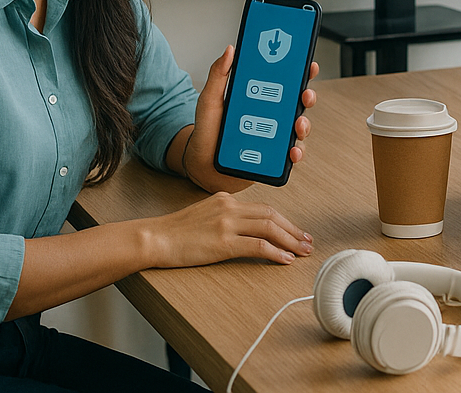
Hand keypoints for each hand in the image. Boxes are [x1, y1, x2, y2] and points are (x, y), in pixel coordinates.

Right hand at [144, 190, 312, 267]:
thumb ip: (224, 216)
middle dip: (293, 230)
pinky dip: (275, 252)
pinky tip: (285, 260)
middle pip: (272, 216)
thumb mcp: (203, 214)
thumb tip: (244, 228)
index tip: (296, 231)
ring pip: (269, 229)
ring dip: (290, 241)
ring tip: (303, 252)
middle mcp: (230, 207)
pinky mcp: (222, 242)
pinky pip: (257, 246)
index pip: (263, 208)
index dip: (284, 221)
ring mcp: (227, 224)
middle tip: (308, 242)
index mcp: (226, 199)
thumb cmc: (174, 232)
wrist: (152, 238)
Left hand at [181, 46, 317, 193]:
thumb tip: (230, 50)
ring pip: (300, 128)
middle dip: (308, 97)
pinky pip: (293, 154)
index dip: (301, 72)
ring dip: (304, 125)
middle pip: (299, 103)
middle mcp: (272, 117)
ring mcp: (276, 137)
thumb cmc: (207, 132)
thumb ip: (218, 75)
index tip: (308, 65)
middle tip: (304, 95)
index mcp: (260, 99)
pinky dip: (297, 152)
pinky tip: (292, 151)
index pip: (286, 83)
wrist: (201, 165)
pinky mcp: (275, 157)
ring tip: (297, 125)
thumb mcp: (210, 100)